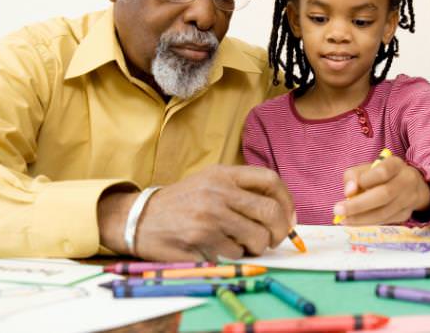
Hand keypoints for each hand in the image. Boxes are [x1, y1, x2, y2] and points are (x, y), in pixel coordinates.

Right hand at [98, 165, 294, 260]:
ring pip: (257, 236)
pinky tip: (222, 249)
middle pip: (270, 211)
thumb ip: (242, 191)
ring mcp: (210, 214)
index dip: (287, 200)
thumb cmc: (182, 203)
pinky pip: (236, 252)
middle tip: (275, 240)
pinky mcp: (202, 237)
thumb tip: (283, 213)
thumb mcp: (210, 183)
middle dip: (280, 231)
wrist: (140, 218)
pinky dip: (236, 255)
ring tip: (245, 245)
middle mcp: (219, 190)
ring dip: (257, 247)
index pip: (270, 180)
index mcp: (224, 173)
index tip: (289, 217)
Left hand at [334, 156, 429, 224]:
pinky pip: (385, 221)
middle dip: (359, 205)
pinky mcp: (406, 214)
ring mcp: (409, 199)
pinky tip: (355, 222)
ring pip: (384, 212)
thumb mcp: (368, 169)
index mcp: (395, 164)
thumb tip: (348, 193)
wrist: (411, 186)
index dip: (365, 181)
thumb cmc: (382, 175)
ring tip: (344, 219)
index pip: (382, 172)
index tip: (348, 191)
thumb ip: (354, 176)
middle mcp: (406, 180)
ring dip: (361, 218)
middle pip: (384, 194)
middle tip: (339, 210)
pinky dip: (368, 223)